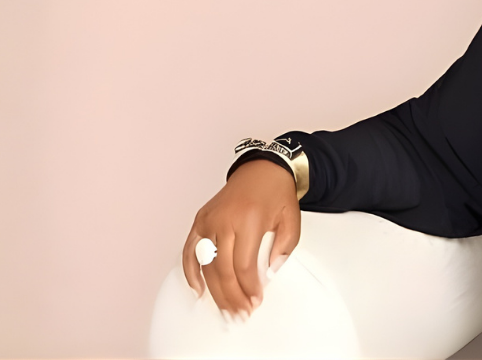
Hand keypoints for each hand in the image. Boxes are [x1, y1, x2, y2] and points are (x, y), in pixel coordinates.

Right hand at [182, 159, 300, 319]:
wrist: (262, 169)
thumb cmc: (276, 194)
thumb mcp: (291, 221)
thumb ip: (282, 251)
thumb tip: (267, 277)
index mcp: (248, 220)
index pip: (244, 265)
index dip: (249, 288)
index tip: (255, 301)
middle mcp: (224, 220)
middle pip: (222, 269)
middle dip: (231, 296)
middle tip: (240, 313)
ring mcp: (208, 220)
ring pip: (206, 265)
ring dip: (214, 292)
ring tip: (224, 309)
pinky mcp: (200, 221)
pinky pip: (190, 251)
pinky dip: (191, 272)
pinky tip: (198, 290)